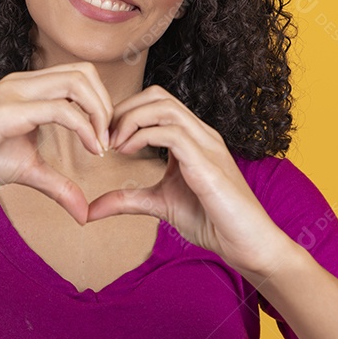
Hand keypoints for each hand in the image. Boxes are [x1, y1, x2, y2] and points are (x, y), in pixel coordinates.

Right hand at [0, 62, 112, 223]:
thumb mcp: (26, 171)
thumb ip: (57, 185)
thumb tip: (83, 212)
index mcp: (30, 89)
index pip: (80, 77)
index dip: (102, 105)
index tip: (106, 142)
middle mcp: (25, 83)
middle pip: (85, 71)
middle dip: (107, 105)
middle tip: (109, 141)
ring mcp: (17, 93)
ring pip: (77, 81)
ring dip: (99, 113)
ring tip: (101, 146)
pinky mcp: (9, 111)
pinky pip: (60, 109)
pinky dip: (84, 128)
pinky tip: (90, 150)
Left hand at [87, 85, 295, 276]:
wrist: (247, 243)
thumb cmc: (212, 221)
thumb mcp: (159, 205)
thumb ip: (127, 200)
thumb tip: (90, 209)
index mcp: (192, 138)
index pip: (155, 102)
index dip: (124, 113)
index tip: (104, 139)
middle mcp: (201, 134)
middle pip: (157, 95)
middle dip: (123, 109)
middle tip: (104, 137)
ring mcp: (207, 145)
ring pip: (164, 107)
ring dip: (130, 120)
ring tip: (113, 144)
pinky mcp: (208, 164)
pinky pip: (172, 133)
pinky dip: (143, 136)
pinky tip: (126, 152)